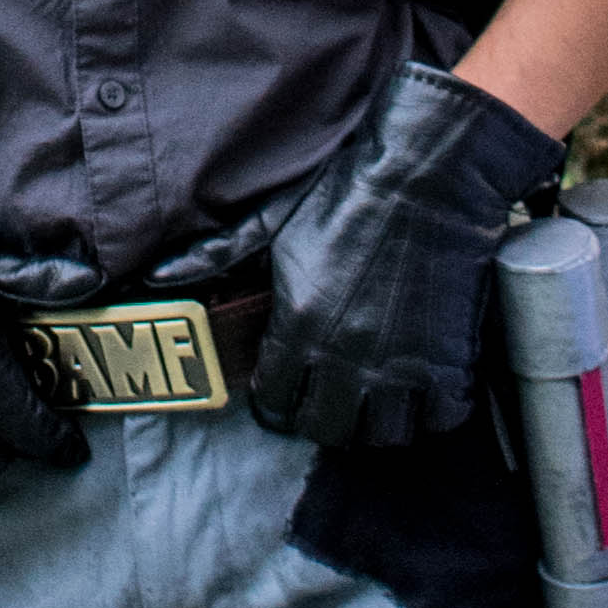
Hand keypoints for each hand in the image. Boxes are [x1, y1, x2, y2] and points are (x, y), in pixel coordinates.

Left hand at [252, 57, 562, 447]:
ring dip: (378, 422)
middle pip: (327, 429)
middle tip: (330, 397)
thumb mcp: (271, 221)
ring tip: (377, 398)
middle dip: (323, 418)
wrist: (425, 174)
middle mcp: (345, 356)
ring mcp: (400, 363)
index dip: (276, 402)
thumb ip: (214, 257)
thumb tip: (158, 278)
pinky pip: (440, 418)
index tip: (286, 390)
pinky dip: (432, 412)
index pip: (274, 405)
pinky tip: (423, 389)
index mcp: (297, 326)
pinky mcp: (448, 359)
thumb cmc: (345, 194)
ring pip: (385, 434)